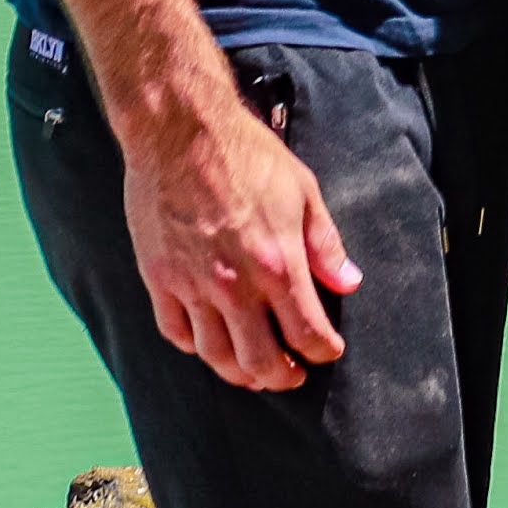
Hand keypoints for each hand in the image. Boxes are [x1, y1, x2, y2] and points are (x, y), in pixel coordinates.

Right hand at [123, 88, 360, 390]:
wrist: (180, 130)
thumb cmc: (246, 154)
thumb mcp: (303, 190)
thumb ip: (325, 244)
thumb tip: (348, 283)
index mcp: (277, 264)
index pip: (307, 334)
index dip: (323, 351)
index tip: (328, 351)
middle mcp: (234, 285)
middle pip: (260, 361)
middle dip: (283, 376)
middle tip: (292, 374)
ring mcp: (192, 285)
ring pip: (216, 357)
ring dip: (240, 374)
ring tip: (253, 372)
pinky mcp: (159, 278)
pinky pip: (176, 332)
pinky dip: (194, 346)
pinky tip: (209, 342)